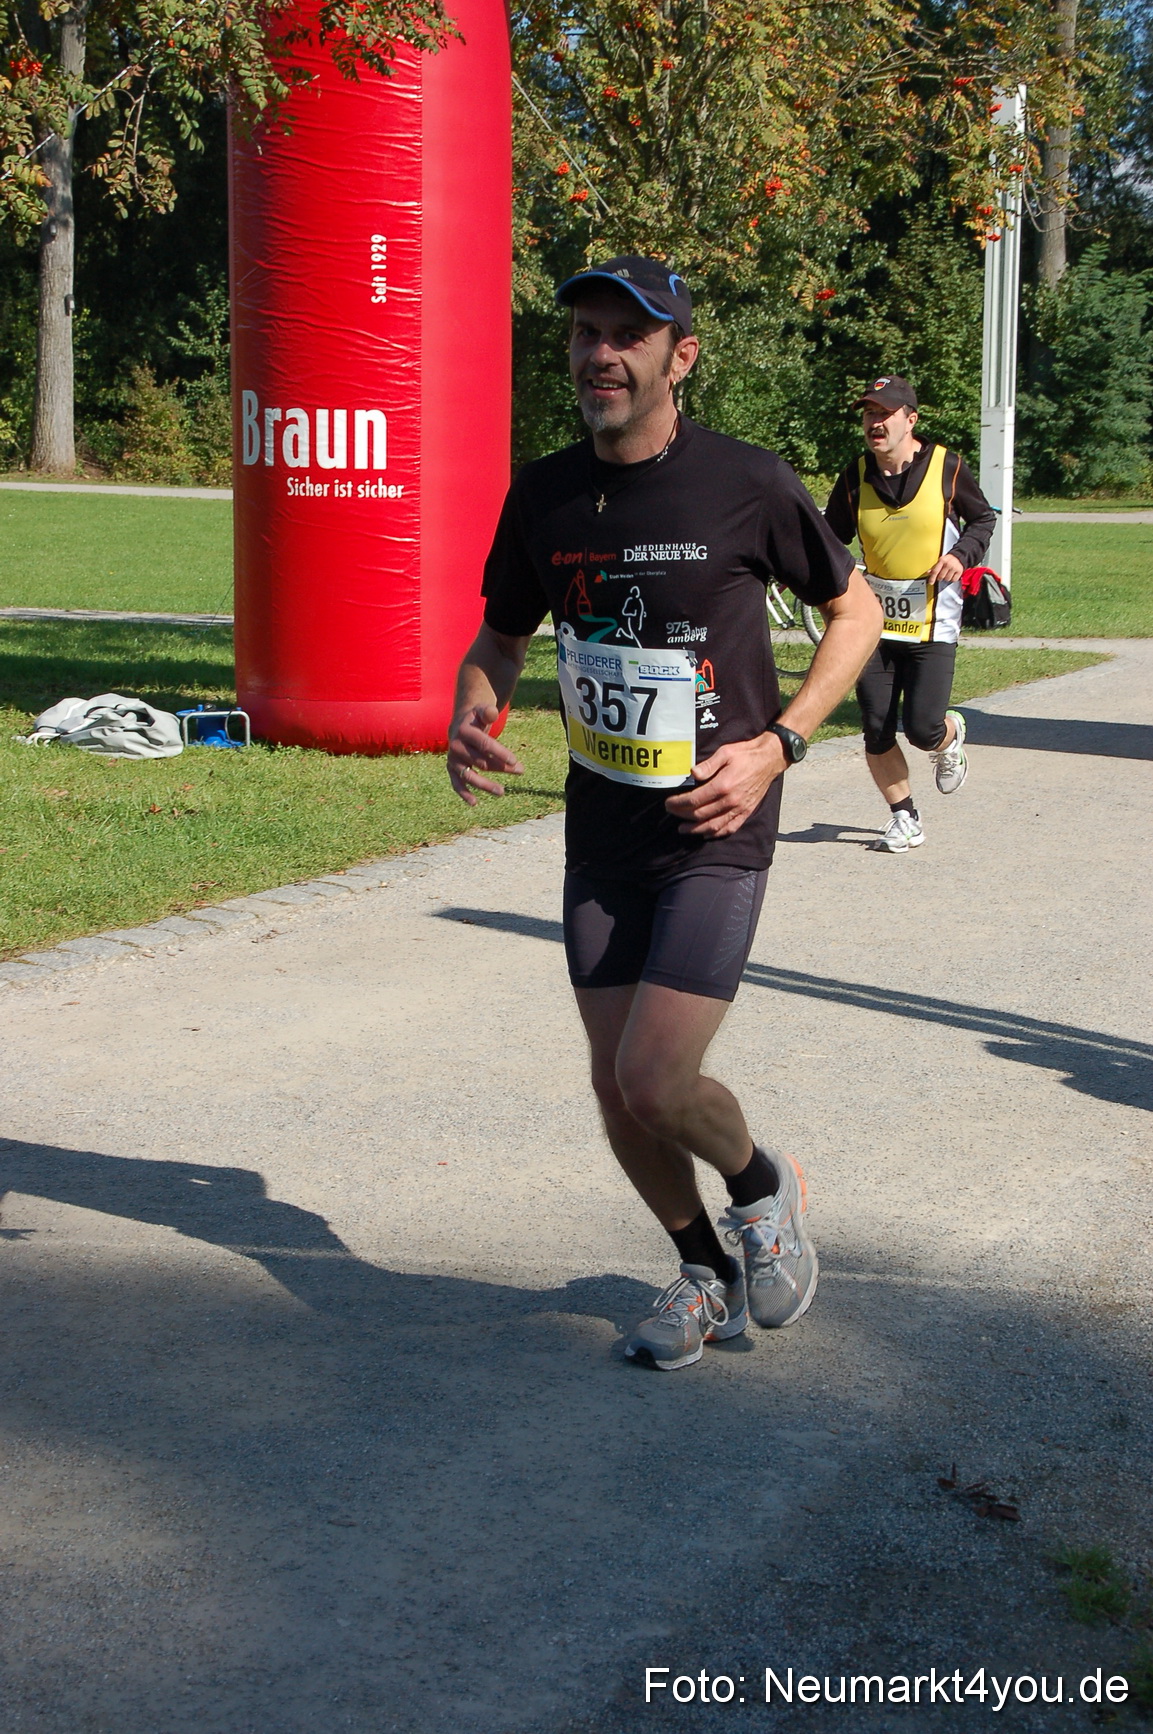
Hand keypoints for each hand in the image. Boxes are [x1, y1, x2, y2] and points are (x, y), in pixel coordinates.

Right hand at [448, 705, 523, 804]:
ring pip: (469, 775)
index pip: (484, 744)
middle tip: (521, 770)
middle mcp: (456, 747)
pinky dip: (464, 793)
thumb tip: (492, 713)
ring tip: (502, 792)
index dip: (500, 752)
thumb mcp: (482, 710)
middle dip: (501, 767)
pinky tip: (475, 803)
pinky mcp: (452, 769)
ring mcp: (453, 760)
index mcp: (464, 732)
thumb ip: (487, 711)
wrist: (460, 724)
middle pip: (481, 761)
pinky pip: (456, 783)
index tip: (515, 761)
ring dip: (485, 785)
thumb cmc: (476, 718)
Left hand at [664, 733, 786, 837]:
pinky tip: (706, 834)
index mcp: (723, 785)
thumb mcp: (725, 752)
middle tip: (671, 812)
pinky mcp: (746, 812)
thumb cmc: (746, 754)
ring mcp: (739, 808)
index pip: (694, 800)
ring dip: (695, 829)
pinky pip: (730, 828)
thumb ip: (708, 764)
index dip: (679, 803)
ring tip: (683, 829)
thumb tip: (693, 773)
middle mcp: (731, 800)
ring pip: (713, 825)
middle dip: (682, 815)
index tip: (668, 803)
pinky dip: (716, 833)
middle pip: (700, 814)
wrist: (769, 760)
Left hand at [927, 551, 963, 583]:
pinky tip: (952, 574)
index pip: (935, 571)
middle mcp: (948, 564)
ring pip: (947, 579)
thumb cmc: (948, 560)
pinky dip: (952, 579)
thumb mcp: (940, 561)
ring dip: (946, 578)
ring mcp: (954, 568)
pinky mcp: (959, 571)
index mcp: (942, 560)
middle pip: (941, 576)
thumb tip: (928, 572)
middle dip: (940, 577)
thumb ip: (934, 567)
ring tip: (948, 573)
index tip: (931, 582)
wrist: (958, 557)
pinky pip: (953, 580)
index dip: (932, 578)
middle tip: (942, 574)